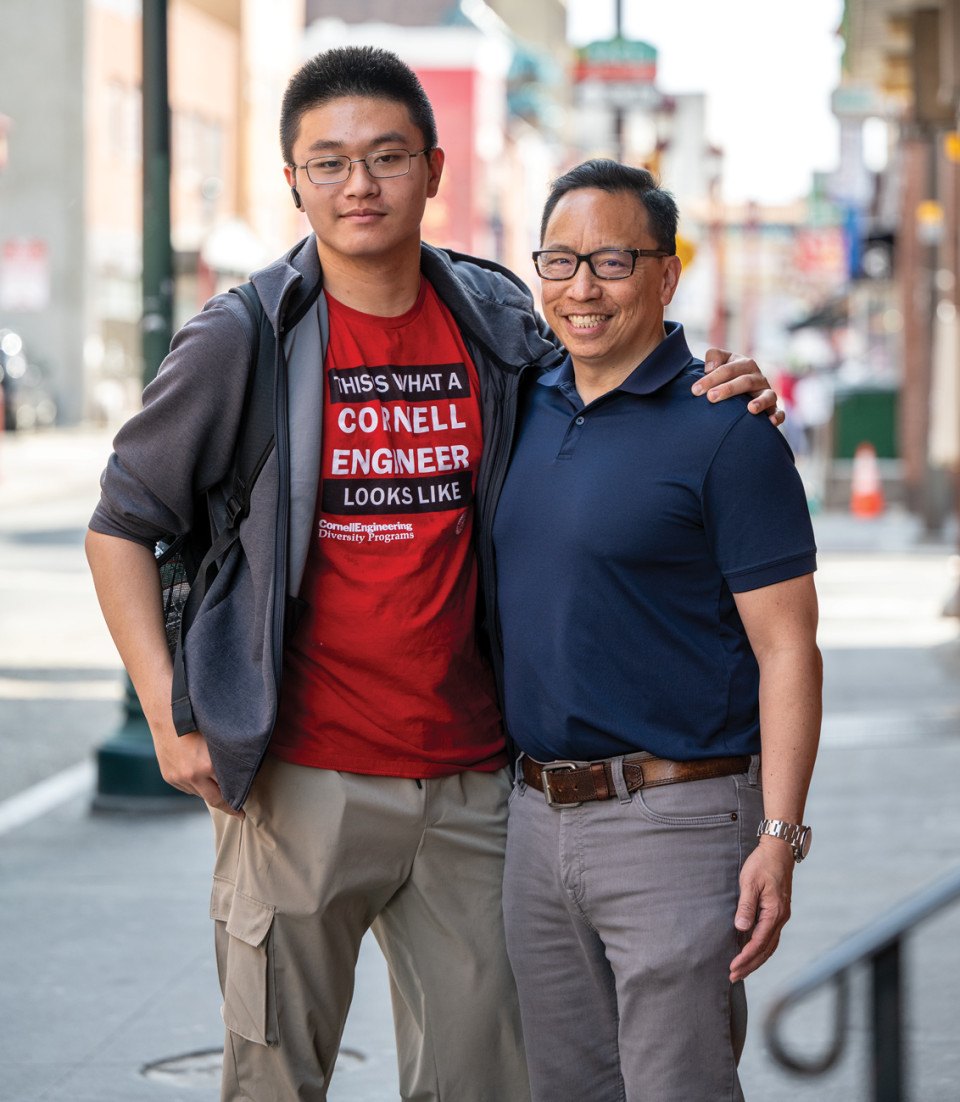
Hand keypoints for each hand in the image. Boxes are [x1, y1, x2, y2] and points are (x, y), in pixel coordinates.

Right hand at [152, 723, 243, 818]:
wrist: (167, 715)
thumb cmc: (198, 721)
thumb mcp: (218, 739)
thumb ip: (228, 758)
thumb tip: (244, 772)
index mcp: (209, 765)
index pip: (229, 791)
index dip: (238, 800)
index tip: (244, 811)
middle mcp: (193, 775)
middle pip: (215, 800)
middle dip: (228, 807)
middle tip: (239, 813)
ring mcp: (180, 778)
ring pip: (200, 794)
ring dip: (209, 791)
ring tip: (218, 785)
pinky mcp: (169, 777)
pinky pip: (187, 788)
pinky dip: (196, 785)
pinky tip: (199, 774)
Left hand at [693, 348, 784, 426]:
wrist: (744, 388)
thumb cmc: (728, 375)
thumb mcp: (722, 362)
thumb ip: (714, 357)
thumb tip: (710, 367)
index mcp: (743, 365)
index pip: (727, 369)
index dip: (711, 378)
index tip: (695, 390)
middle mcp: (757, 377)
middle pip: (745, 381)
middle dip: (728, 389)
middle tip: (711, 397)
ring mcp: (766, 392)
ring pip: (767, 395)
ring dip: (760, 402)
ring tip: (750, 409)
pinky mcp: (773, 407)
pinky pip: (779, 411)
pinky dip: (777, 416)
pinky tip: (771, 422)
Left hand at [729, 839, 793, 981]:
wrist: (779, 850)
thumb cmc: (762, 864)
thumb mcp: (750, 882)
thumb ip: (746, 906)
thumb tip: (740, 928)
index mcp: (775, 912)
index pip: (759, 942)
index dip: (745, 957)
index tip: (732, 967)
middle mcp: (781, 918)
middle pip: (766, 950)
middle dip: (750, 965)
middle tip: (733, 977)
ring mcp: (781, 916)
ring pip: (770, 946)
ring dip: (756, 960)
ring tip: (741, 970)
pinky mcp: (779, 912)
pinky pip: (770, 937)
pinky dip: (761, 949)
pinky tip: (751, 952)